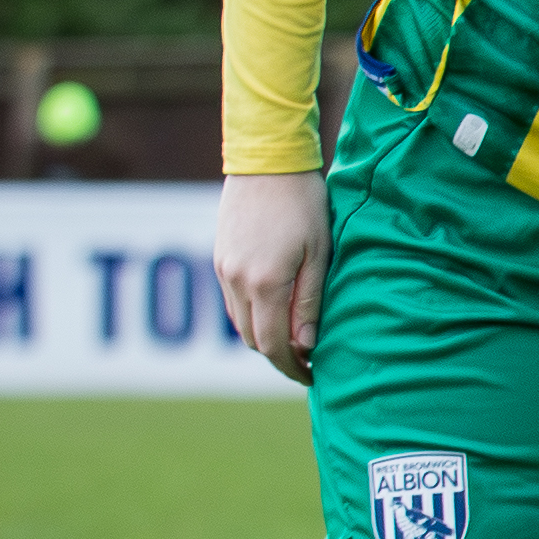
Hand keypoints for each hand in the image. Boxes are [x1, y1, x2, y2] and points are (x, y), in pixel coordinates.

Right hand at [217, 169, 330, 381]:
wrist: (267, 162)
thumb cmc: (304, 204)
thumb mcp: (319, 253)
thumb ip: (309, 301)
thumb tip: (305, 345)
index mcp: (264, 283)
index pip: (273, 344)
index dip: (291, 367)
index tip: (312, 376)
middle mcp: (236, 281)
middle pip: (253, 339)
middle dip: (279, 357)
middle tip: (308, 364)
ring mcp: (222, 269)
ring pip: (239, 323)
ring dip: (263, 338)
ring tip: (295, 343)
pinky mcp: (219, 258)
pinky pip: (232, 302)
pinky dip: (251, 317)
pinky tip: (275, 313)